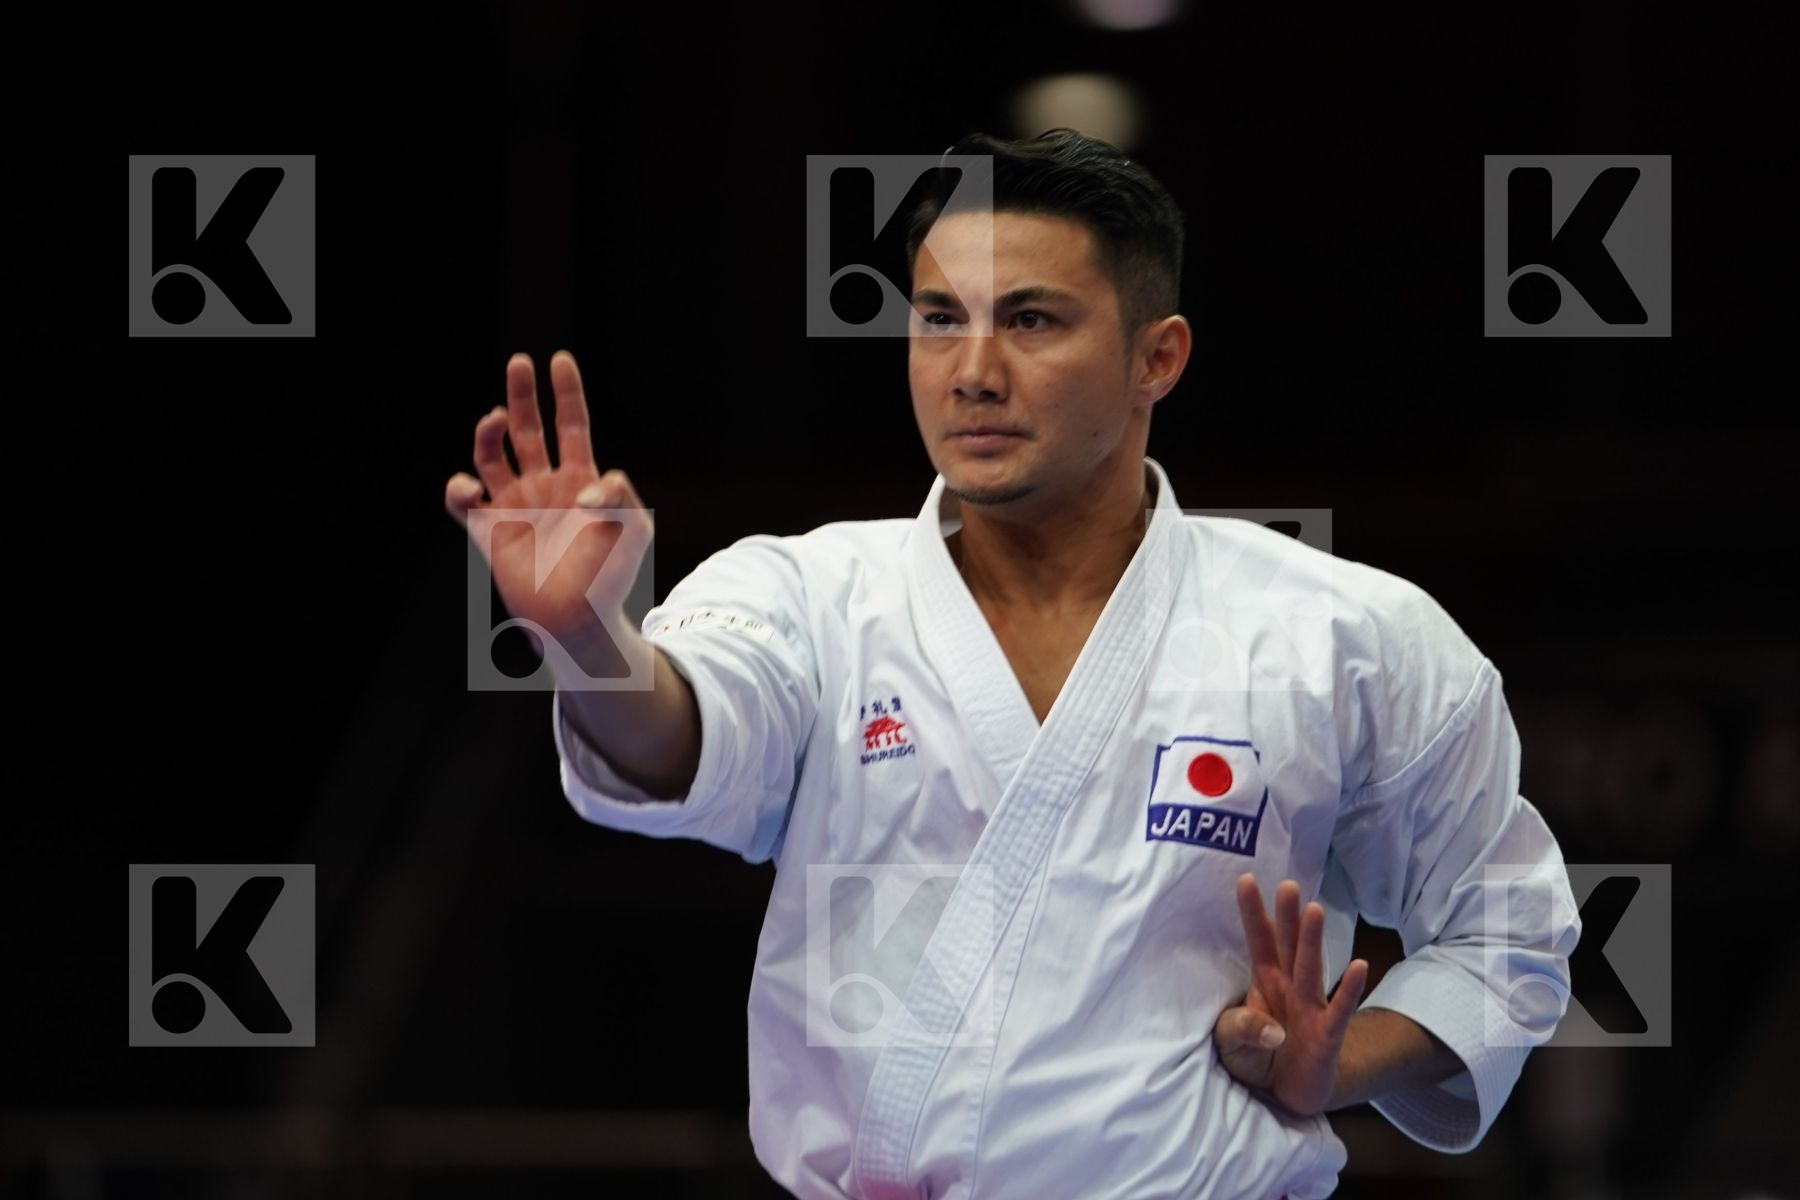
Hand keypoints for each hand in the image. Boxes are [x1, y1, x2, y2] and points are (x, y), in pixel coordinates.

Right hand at [445, 351, 650, 652]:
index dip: (566, 393)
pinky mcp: (489, 533)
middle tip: (519, 362)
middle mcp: (544, 486)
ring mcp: (515, 507)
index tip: (559, 360)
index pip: (571, 425)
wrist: (579, 620)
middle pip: (529, 430)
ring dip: (488, 434)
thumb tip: (596, 480)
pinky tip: (470, 487)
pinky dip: (459, 489)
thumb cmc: (611, 577)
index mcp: (580, 480)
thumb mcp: (633, 532)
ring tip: (495, 419)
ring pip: (492, 456)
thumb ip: (620, 498)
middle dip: (522, 395)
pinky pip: (464, 503)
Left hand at [1213, 874, 1369, 1118]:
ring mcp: (1311, 1009)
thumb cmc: (1257, 1058)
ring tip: (1314, 910)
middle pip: (1287, 946)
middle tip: (1288, 884)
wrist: (1286, 1095)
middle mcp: (1289, 987)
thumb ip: (1240, 1029)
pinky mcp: (1327, 1036)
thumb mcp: (1232, 1045)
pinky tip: (1360, 966)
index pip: (1258, 941)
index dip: (1252, 913)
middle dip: (1287, 916)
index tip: (1245, 879)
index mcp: (1264, 982)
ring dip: (1312, 941)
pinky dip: (1349, 990)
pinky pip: (1340, 1011)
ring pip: (1311, 969)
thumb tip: (1272, 1030)